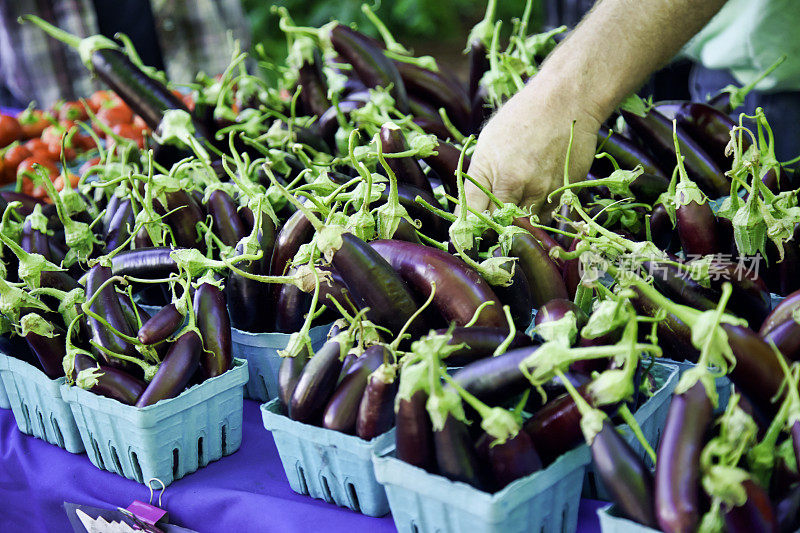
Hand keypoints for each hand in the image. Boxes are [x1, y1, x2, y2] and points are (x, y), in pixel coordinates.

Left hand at [465, 80, 600, 216]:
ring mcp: (547, 192)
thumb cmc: (521, 117)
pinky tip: (535, 194)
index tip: (468, 232)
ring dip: (518, 220)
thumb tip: (464, 213)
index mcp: (498, 176)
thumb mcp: (487, 145)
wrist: (565, 100)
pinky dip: (538, 213)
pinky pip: (547, 216)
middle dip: (494, 226)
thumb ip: (477, 182)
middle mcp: (522, 188)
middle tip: (491, 218)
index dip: (470, 228)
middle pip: (502, 226)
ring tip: (515, 201)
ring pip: (526, 225)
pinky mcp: (566, 192)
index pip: (477, 217)